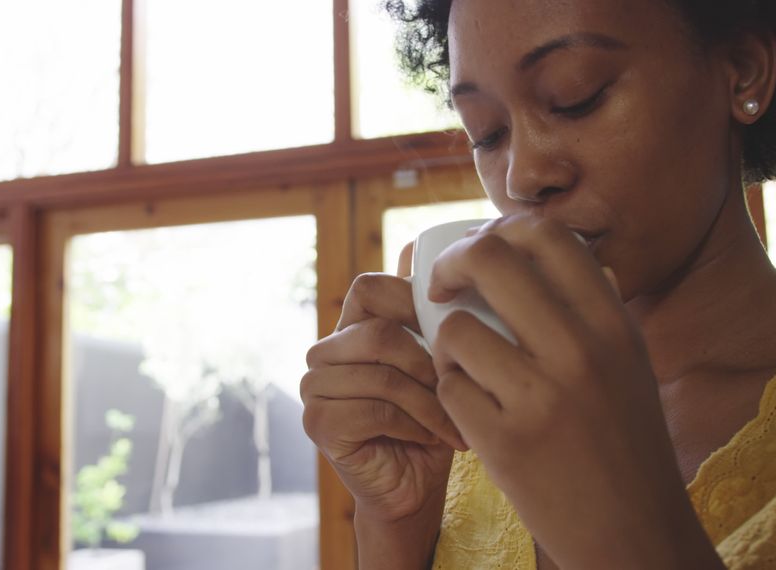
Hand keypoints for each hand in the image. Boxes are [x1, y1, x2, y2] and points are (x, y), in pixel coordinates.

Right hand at [302, 246, 465, 566]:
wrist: (415, 486)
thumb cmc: (432, 419)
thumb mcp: (440, 360)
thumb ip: (429, 313)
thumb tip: (421, 244)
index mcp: (351, 327)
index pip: (370, 287)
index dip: (413, 302)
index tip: (451, 335)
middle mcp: (325, 351)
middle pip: (379, 332)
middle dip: (430, 364)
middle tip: (461, 389)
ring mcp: (315, 387)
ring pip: (382, 374)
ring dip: (430, 402)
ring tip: (457, 421)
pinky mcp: (318, 423)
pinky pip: (376, 409)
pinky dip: (417, 425)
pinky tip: (436, 438)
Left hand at [427, 215, 721, 568]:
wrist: (636, 533)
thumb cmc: (626, 443)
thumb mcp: (628, 364)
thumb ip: (591, 306)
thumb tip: (542, 248)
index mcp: (613, 325)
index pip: (547, 234)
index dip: (499, 229)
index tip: (481, 253)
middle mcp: (580, 352)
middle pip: (490, 259)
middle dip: (451, 265)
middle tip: (442, 287)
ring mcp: (540, 398)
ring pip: (453, 329)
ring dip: (446, 345)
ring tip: (465, 366)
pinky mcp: (504, 443)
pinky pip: (447, 388)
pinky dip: (450, 393)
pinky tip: (473, 409)